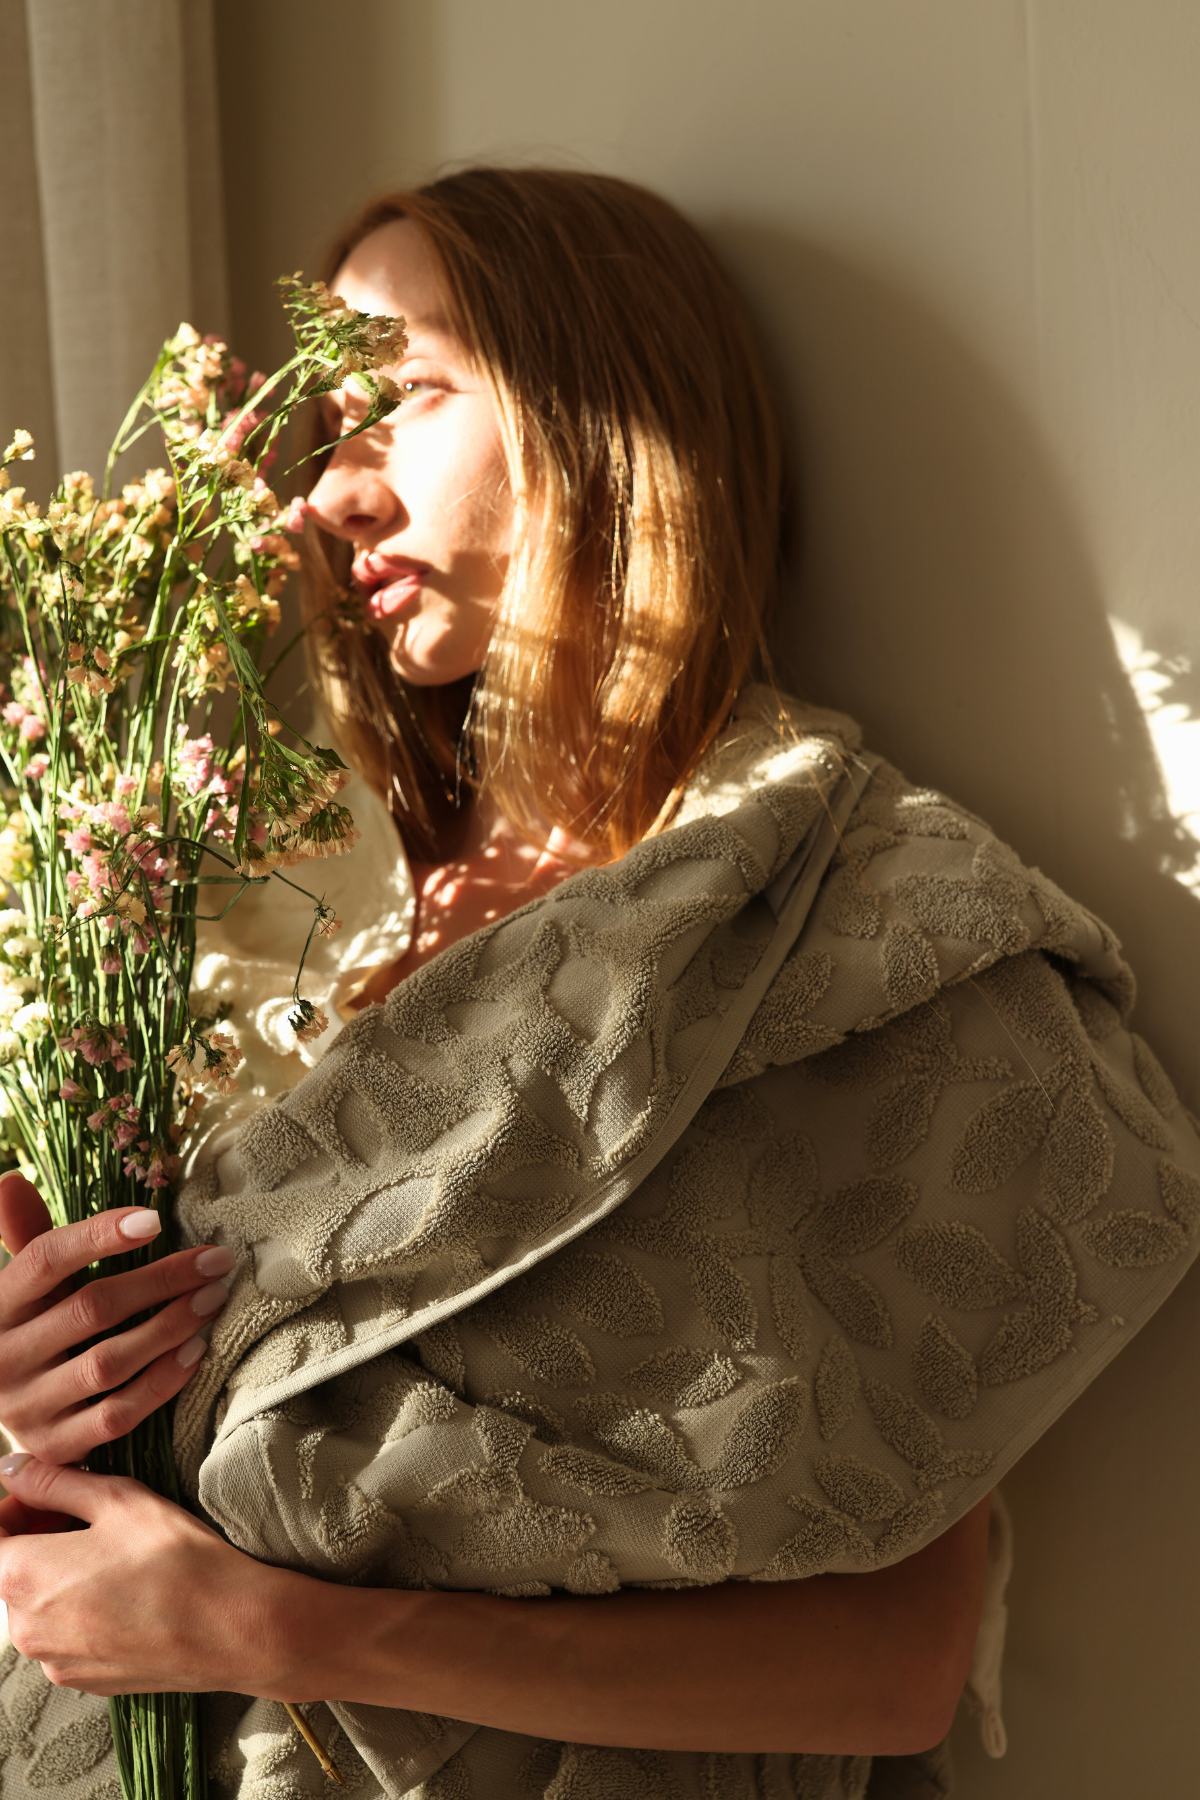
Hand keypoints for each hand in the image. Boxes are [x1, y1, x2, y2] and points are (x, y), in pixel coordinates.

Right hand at [0, 1171, 235, 1463]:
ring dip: (170, 1328)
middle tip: (214, 1261)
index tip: (155, 1220)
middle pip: (91, 1309)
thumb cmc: (27, 1332)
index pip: (44, 1260)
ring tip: (213, 1299)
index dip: (99, 1236)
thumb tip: (9, 1180)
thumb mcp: (22, 1288)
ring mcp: (27, 1408)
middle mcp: (4, 1357)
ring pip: (109, 1362)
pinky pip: (118, 1414)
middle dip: (161, 1280)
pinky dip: (162, 1382)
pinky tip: (197, 1352)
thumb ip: (27, 1236)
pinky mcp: (56, 1447)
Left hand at [0, 1455, 286, 1695]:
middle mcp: (26, 1628)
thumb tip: (13, 1470)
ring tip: (112, 1552)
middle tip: (86, 1514)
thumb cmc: (178, 1561)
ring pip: (37, 1605)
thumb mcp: (118, 1500)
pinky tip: (124, 1589)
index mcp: (24, 1577)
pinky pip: (63, 1636)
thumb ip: (55, 1482)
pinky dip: (79, 1609)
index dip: (14, 1507)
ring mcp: (53, 1660)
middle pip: (9, 1572)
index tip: (47, 1492)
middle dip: (36, 1537)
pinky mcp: (81, 1680)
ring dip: (58, 1574)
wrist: (229, 1629)